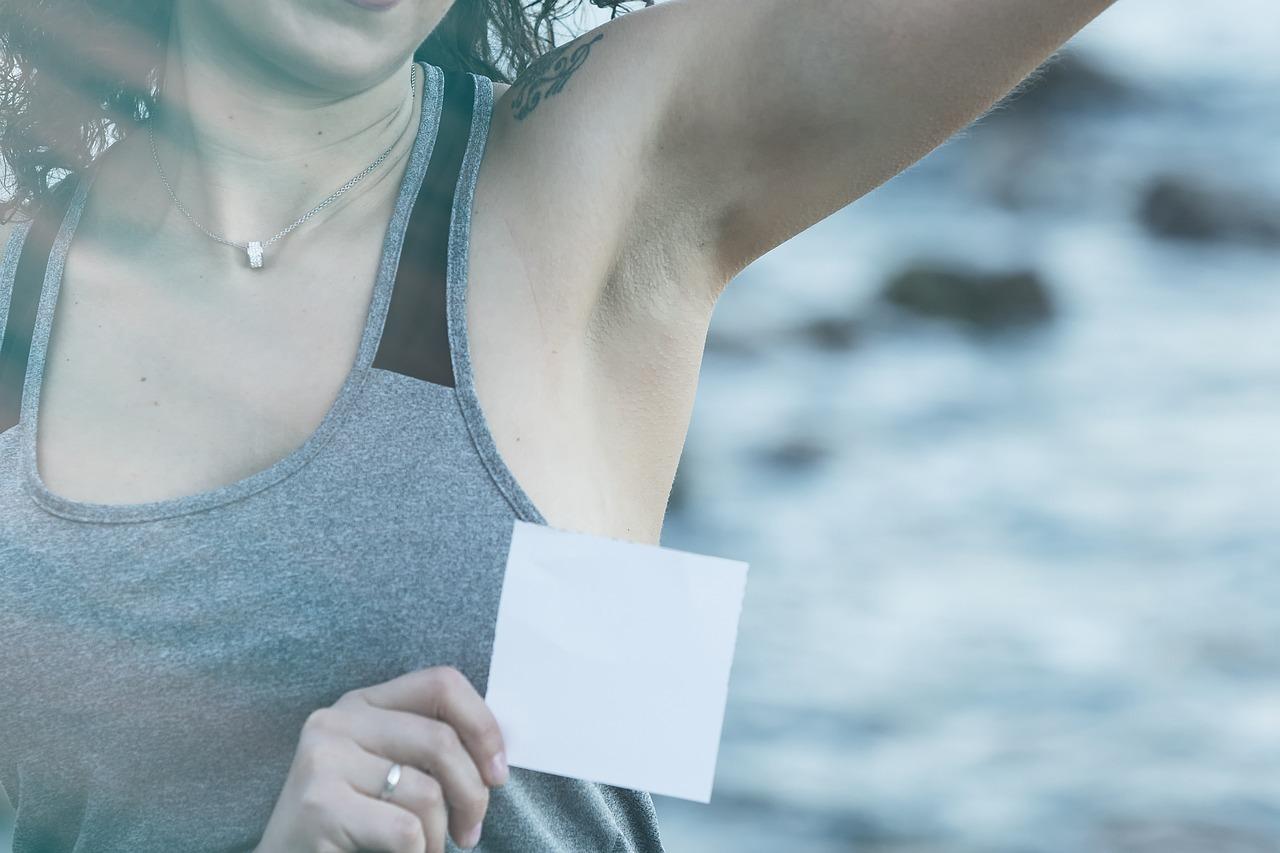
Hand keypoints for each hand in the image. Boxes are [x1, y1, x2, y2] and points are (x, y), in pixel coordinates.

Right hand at [254, 666, 509, 852]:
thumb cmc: (350, 825)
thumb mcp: (388, 772)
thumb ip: (428, 750)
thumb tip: (496, 757)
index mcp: (362, 703)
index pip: (442, 684)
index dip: (483, 727)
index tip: (497, 774)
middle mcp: (338, 720)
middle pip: (440, 740)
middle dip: (473, 794)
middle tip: (470, 833)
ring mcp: (323, 759)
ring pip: (426, 791)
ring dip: (439, 835)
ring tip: (428, 851)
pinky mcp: (318, 804)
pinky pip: (405, 829)